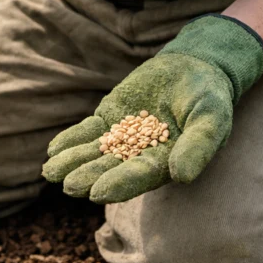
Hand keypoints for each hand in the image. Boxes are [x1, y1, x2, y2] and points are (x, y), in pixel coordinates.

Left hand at [43, 15, 262, 203]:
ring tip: (50, 172)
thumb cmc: (209, 98)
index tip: (98, 193)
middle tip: (69, 187)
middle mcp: (138, 157)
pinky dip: (71, 140)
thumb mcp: (212, 118)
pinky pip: (87, 133)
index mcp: (164, 164)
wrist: (194, 69)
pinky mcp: (108, 120)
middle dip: (89, 177)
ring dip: (73, 163)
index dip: (119, 184)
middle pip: (110, 169)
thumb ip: (199, 146)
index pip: (139, 176)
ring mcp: (121, 139)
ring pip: (93, 153)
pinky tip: (53, 150)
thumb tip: (183, 177)